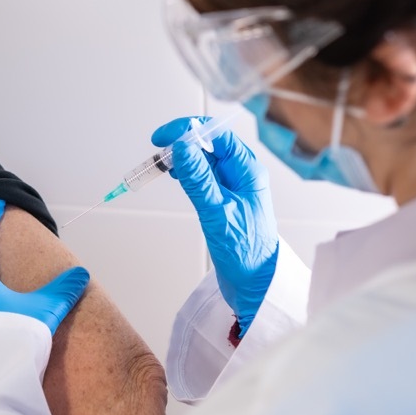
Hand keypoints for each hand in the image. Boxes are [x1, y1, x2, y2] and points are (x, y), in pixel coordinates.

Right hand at [152, 117, 279, 334]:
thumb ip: (199, 179)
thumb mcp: (218, 213)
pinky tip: (176, 176)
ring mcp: (232, 187)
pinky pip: (203, 176)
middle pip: (209, 144)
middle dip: (182, 142)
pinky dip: (187, 173)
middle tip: (159, 152)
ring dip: (183, 158)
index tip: (164, 137)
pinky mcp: (223, 200)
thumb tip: (183, 146)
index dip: (189, 130)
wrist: (256, 284)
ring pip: (204, 160)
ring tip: (163, 165)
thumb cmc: (246, 253)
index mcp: (248, 171)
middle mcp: (241, 174)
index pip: (217, 135)